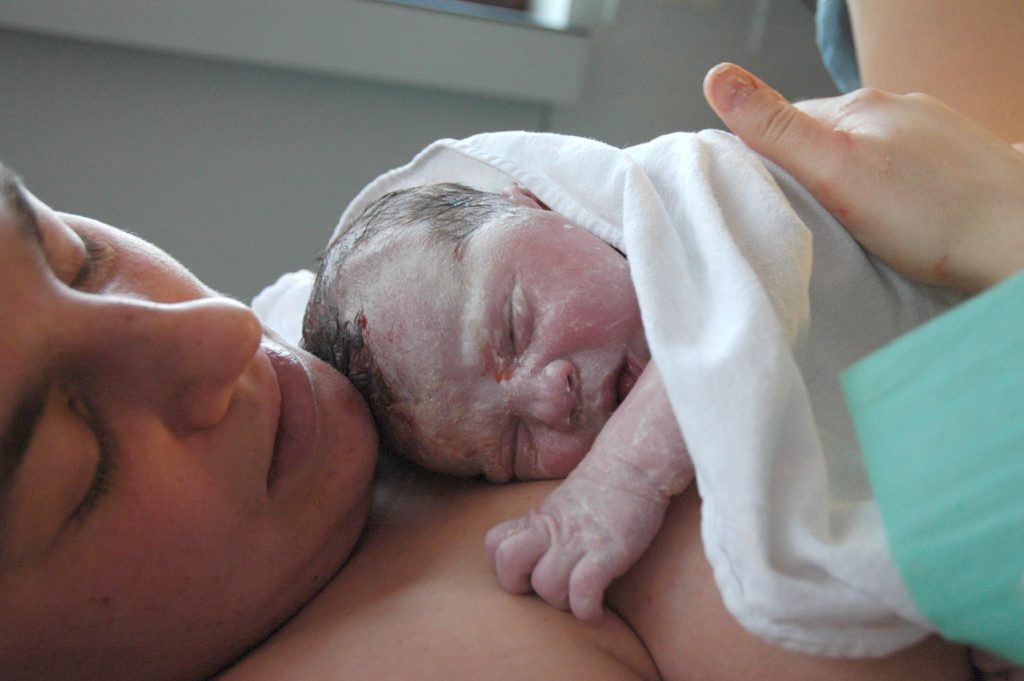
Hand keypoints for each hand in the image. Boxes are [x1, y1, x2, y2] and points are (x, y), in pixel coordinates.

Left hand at [485, 360, 692, 621]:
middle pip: (509, 567)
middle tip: (551, 587)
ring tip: (580, 597)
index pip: (494, 545)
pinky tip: (597, 608)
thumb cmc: (602, 491)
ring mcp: (577, 542)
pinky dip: (588, 609)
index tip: (530, 571)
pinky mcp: (607, 552)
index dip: (506, 566)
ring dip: (563, 602)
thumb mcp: (560, 506)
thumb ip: (543, 529)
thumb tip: (535, 558)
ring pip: (546, 587)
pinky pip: (582, 593)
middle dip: (525, 588)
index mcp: (537, 520)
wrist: (634, 465)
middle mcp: (551, 530)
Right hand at [703, 63, 1023, 291]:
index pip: (784, 123)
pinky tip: (894, 220)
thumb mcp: (834, 170)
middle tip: (803, 220)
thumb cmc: (933, 217)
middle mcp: (897, 109)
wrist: (1019, 240)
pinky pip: (901, 172)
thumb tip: (718, 77)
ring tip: (848, 225)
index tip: (758, 198)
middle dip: (807, 174)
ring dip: (850, 184)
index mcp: (859, 106)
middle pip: (825, 139)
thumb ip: (775, 127)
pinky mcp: (955, 162)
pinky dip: (889, 193)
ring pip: (865, 155)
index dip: (763, 159)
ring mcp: (931, 134)